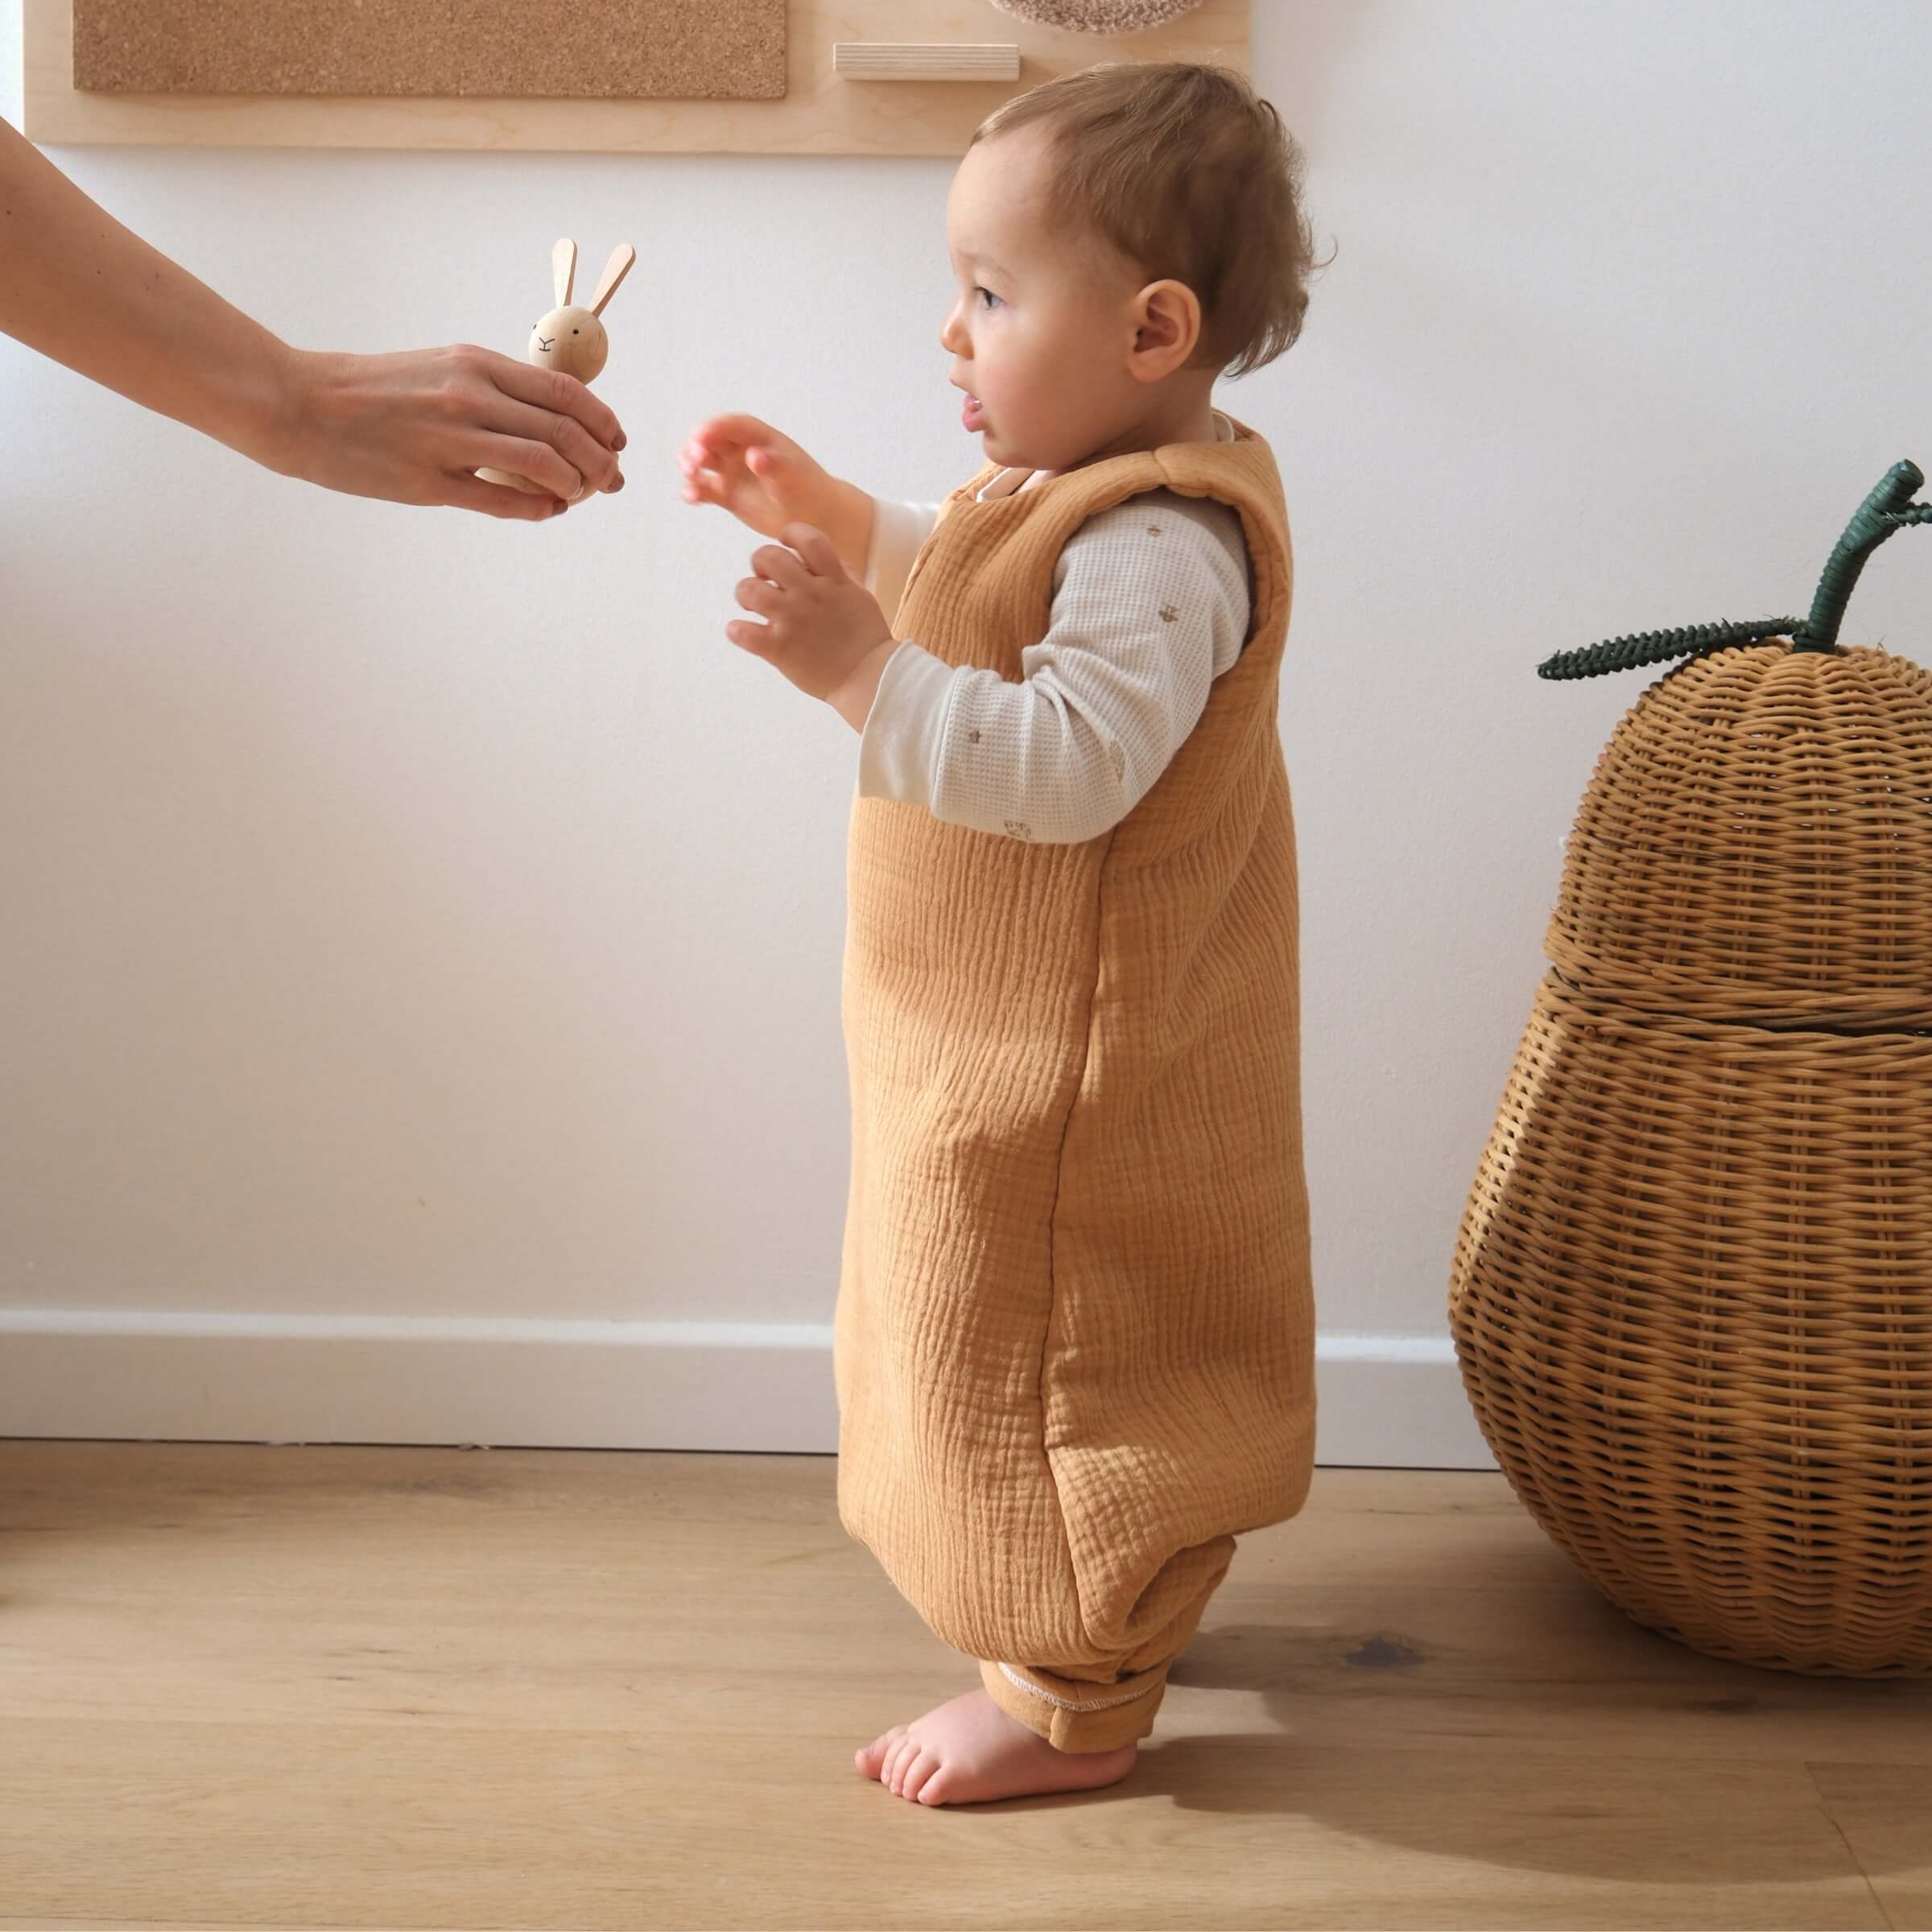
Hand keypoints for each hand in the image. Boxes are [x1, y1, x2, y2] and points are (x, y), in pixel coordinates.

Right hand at [274, 345, 626, 519]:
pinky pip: (502, 502)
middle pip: (566, 432)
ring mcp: (451, 441)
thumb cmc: (372, 389)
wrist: (300, 404)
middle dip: (602, 462)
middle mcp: (469, 398)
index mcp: (475, 365)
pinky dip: (538, 509)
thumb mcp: (440, 367)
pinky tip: (548, 511)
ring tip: (581, 496)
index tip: (617, 441)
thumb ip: (493, 388)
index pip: (565, 393)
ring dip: (577, 487)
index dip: (604, 421)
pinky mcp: (430, 482)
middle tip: (611, 481)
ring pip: (545, 467)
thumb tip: (550, 416)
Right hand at [683, 414, 873, 575]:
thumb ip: (773, 466)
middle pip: (710, 441)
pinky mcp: (726, 494)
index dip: (713, 428)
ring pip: (702, 463)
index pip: (731, 425)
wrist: (816, 517)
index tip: (701, 437)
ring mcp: (732, 472)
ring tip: (692, 478)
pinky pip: (704, 489)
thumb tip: (753, 456)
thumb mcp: (792, 477)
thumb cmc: (808, 491)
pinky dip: (694, 491)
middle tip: (694, 462)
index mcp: (758, 438)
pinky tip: (692, 498)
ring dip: (691, 467)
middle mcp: (740, 450)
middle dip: (697, 447)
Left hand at [729, 524, 897, 727]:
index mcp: (832, 580)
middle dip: (760, 563)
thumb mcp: (860, 596)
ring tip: (753, 606)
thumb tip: (821, 559)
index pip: (807, 539)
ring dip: (745, 594)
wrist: (871, 678)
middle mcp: (810, 595)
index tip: (786, 543)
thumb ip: (840, 574)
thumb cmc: (866, 639)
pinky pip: (742, 631)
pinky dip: (736, 631)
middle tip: (764, 579)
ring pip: (749, 589)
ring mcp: (792, 620)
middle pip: (769, 556)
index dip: (791, 533)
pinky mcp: (779, 648)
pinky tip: (743, 633)